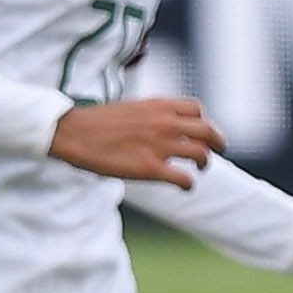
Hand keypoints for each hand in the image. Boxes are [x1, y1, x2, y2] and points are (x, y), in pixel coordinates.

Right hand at [50, 97, 223, 185]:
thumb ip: (150, 115)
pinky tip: (184, 187)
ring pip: (200, 154)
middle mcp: (165, 123)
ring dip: (205, 163)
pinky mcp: (150, 169)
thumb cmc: (95, 123)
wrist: (73, 132)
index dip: (202, 122)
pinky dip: (188, 184)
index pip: (197, 111)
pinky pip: (183, 178)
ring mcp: (159, 146)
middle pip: (207, 131)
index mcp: (160, 105)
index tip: (199, 132)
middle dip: (217, 142)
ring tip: (200, 169)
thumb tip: (158, 126)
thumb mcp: (130, 108)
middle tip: (219, 150)